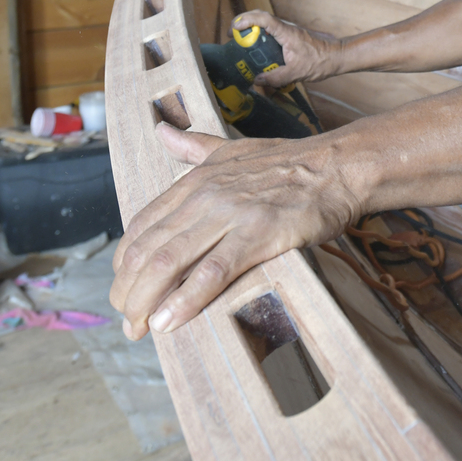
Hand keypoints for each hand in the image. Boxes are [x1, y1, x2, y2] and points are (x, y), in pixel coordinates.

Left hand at [109, 122, 361, 339]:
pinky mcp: (258, 235)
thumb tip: (162, 131)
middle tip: (128, 322)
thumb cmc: (290, 162)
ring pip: (168, 262)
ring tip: (140, 329)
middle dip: (128, 292)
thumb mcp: (232, 149)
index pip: (140, 227)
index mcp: (195, 181)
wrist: (338, 166)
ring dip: (145, 302)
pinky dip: (185, 301)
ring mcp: (230, 215)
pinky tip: (169, 322)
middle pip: (146, 250)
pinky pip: (212, 273)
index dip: (123, 265)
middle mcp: (204, 197)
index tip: (123, 291)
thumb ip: (193, 146)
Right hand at [231, 10, 341, 87]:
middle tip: (232, 35)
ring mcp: (288, 32)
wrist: (338, 56)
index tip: (235, 27)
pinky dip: (261, 38)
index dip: (247, 19)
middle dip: (244, 23)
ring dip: (252, 30)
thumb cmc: (321, 61)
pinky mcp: (290, 38)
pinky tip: (258, 52)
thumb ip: (276, 78)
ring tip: (241, 44)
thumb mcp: (297, 73)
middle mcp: (286, 28)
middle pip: (261, 18)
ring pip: (266, 25)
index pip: (264, 19)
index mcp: (286, 33)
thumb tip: (257, 81)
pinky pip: (272, 33)